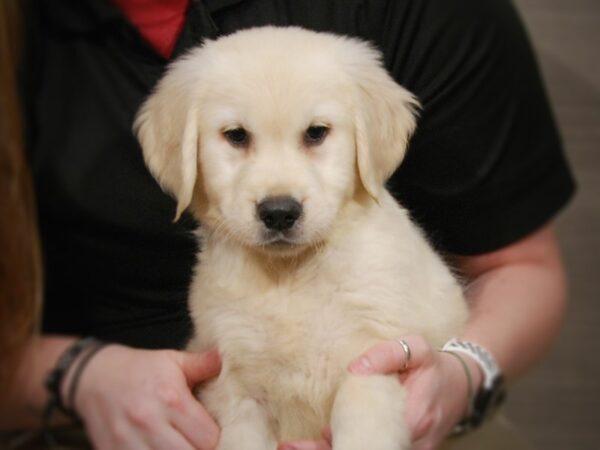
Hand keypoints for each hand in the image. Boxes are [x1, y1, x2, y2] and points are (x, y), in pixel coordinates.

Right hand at [72, 345, 221, 449]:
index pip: (208, 438)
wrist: (94, 376)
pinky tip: (157, 448)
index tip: (207, 430)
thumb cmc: (140, 369)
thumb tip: (227, 356)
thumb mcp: (173, 360)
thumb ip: (203, 363)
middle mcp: (149, 422)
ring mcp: (127, 442)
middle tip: (192, 439)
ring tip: (176, 443)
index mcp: (171, 398)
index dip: (212, 437)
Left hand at [279, 336, 478, 449]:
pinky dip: (346, 447)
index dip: (342, 441)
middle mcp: (412, 441)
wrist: (461, 386)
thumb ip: (388, 353)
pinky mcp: (405, 449)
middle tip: (290, 446)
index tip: (318, 435)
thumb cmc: (434, 368)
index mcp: (414, 416)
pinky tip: (320, 442)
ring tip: (292, 446)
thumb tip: (356, 369)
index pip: (375, 436)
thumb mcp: (417, 349)